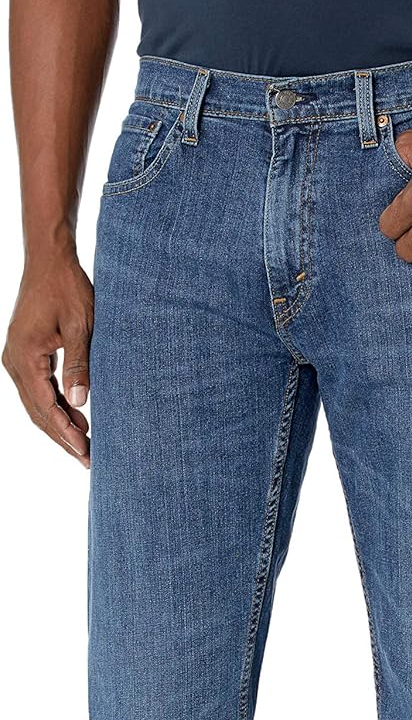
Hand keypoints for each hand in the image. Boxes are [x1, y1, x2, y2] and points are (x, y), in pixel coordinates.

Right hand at [3, 250, 92, 466]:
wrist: (49, 259)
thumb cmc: (67, 287)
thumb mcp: (81, 326)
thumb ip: (79, 364)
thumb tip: (80, 402)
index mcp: (25, 356)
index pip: (46, 406)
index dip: (66, 432)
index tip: (85, 451)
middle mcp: (14, 361)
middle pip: (38, 411)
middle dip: (63, 437)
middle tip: (88, 460)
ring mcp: (16, 358)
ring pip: (37, 403)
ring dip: (60, 424)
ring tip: (86, 445)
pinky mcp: (24, 354)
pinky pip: (38, 389)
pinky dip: (57, 405)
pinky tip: (77, 417)